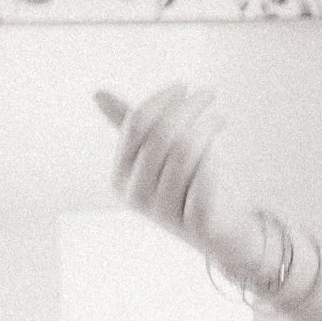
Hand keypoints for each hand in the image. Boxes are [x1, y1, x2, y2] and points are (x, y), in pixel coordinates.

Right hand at [99, 83, 268, 282]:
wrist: (221, 234)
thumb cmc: (188, 187)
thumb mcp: (156, 157)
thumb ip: (131, 128)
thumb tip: (98, 94)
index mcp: (120, 177)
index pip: (136, 126)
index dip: (161, 101)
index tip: (183, 86)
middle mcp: (136, 195)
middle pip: (161, 137)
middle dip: (187, 109)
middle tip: (208, 94)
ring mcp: (164, 211)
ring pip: (184, 155)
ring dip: (205, 128)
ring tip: (219, 117)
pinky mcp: (196, 223)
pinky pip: (206, 182)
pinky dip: (215, 161)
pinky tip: (223, 147)